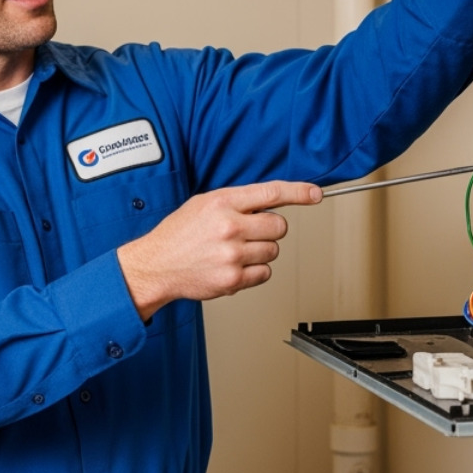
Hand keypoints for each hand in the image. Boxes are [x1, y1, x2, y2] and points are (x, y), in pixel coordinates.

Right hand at [117, 181, 322, 321]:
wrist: (156, 265)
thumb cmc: (179, 234)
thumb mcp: (203, 204)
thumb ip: (237, 202)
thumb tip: (269, 204)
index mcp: (222, 202)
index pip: (271, 193)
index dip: (298, 192)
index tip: (315, 194)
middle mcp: (229, 227)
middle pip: (279, 227)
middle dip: (270, 229)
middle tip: (250, 232)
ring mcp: (232, 255)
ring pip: (273, 251)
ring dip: (259, 251)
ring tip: (233, 251)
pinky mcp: (233, 279)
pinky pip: (264, 274)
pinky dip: (254, 271)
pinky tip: (233, 266)